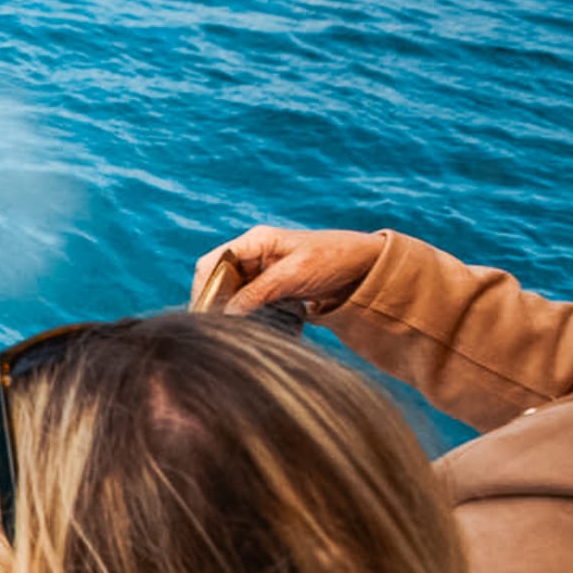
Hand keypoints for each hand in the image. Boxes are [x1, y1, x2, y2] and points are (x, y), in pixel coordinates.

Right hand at [191, 226, 385, 315]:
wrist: (368, 267)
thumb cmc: (335, 259)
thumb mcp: (294, 275)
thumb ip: (258, 292)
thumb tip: (226, 314)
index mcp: (255, 241)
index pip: (213, 263)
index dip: (204, 289)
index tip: (205, 316)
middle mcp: (254, 254)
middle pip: (218, 281)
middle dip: (217, 304)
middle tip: (220, 329)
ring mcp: (263, 271)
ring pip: (232, 295)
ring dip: (233, 313)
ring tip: (238, 330)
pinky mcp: (273, 287)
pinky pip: (249, 303)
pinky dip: (249, 316)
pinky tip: (255, 326)